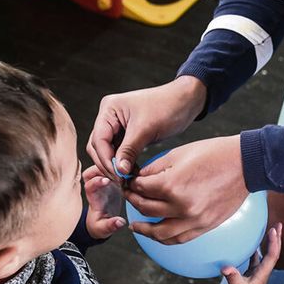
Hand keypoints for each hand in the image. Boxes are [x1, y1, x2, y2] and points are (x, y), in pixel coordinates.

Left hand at [83, 165, 125, 238]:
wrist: (101, 220)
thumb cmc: (100, 224)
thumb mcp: (104, 228)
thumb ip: (111, 225)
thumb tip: (120, 222)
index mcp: (93, 197)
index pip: (89, 185)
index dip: (96, 181)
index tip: (106, 181)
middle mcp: (96, 186)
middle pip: (94, 169)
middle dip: (106, 167)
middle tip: (119, 170)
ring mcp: (104, 180)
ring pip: (103, 164)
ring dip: (113, 164)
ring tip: (125, 168)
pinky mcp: (113, 177)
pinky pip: (112, 166)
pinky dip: (119, 165)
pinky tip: (128, 168)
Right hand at [87, 76, 206, 179]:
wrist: (185, 102)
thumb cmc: (167, 107)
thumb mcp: (146, 129)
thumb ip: (129, 150)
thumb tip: (119, 171)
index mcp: (109, 109)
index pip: (99, 139)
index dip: (106, 159)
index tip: (118, 175)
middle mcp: (109, 116)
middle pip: (98, 146)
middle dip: (108, 164)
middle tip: (121, 180)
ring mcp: (117, 125)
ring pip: (107, 151)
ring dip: (116, 165)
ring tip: (128, 178)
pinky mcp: (126, 134)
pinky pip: (119, 152)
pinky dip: (124, 163)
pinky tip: (132, 172)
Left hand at [125, 135, 248, 243]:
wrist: (245, 165)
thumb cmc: (213, 154)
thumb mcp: (179, 154)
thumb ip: (155, 168)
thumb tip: (139, 179)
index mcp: (172, 185)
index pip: (140, 189)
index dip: (131, 184)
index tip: (129, 182)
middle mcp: (181, 206)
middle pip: (146, 209)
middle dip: (134, 201)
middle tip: (131, 197)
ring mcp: (193, 220)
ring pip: (159, 233)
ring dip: (144, 229)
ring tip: (135, 226)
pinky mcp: (204, 226)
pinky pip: (178, 239)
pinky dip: (164, 239)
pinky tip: (156, 234)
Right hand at [224, 223, 282, 283]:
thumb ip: (232, 276)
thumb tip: (225, 267)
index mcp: (263, 274)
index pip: (272, 255)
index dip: (274, 242)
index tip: (274, 230)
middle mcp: (262, 273)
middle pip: (273, 253)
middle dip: (277, 239)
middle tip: (279, 225)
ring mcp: (257, 274)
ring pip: (265, 256)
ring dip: (268, 243)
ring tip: (269, 231)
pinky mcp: (250, 276)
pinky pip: (255, 260)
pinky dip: (255, 251)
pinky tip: (252, 245)